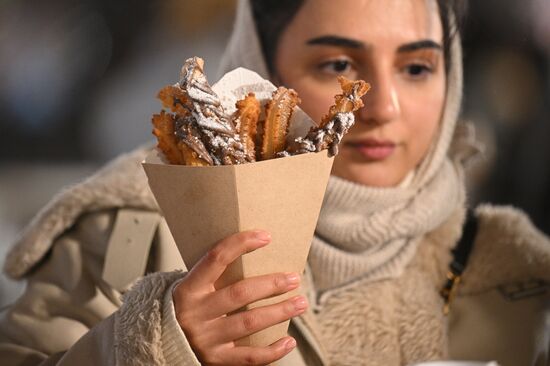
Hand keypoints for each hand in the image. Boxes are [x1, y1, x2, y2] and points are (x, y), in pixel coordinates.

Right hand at [173, 230, 306, 364]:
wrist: (160, 346)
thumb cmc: (187, 310)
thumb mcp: (192, 289)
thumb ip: (215, 277)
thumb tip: (257, 254)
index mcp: (188, 289)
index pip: (216, 258)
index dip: (241, 244)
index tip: (266, 237)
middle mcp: (195, 313)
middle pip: (240, 293)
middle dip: (272, 284)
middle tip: (294, 278)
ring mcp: (205, 339)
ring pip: (249, 323)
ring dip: (279, 312)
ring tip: (301, 303)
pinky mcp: (215, 361)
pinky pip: (249, 357)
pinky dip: (272, 351)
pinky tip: (289, 341)